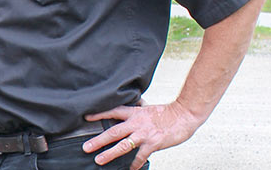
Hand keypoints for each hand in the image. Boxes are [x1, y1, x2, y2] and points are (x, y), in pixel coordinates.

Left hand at [81, 101, 202, 169]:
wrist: (184, 115)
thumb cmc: (168, 112)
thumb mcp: (148, 108)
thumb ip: (138, 110)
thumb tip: (133, 107)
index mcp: (134, 113)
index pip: (113, 111)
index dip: (99, 114)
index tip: (86, 117)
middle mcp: (136, 123)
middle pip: (113, 132)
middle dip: (98, 140)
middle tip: (86, 147)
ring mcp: (144, 134)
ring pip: (123, 145)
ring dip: (109, 153)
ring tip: (99, 159)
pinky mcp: (153, 143)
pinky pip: (140, 156)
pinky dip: (135, 164)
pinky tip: (131, 169)